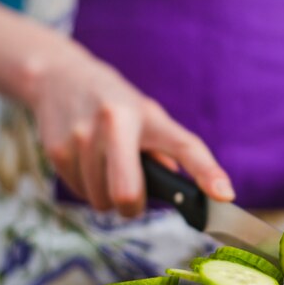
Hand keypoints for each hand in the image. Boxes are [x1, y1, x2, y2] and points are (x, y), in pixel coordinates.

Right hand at [28, 47, 234, 216]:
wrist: (59, 77)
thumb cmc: (115, 104)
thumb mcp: (146, 116)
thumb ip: (165, 151)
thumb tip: (178, 192)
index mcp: (150, 116)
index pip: (185, 146)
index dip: (207, 173)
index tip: (225, 195)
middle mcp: (116, 122)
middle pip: (127, 193)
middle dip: (131, 207)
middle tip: (131, 196)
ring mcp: (83, 135)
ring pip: (101, 201)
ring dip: (105, 195)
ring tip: (102, 163)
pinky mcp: (57, 149)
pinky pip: (79, 193)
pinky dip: (85, 187)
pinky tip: (84, 160)